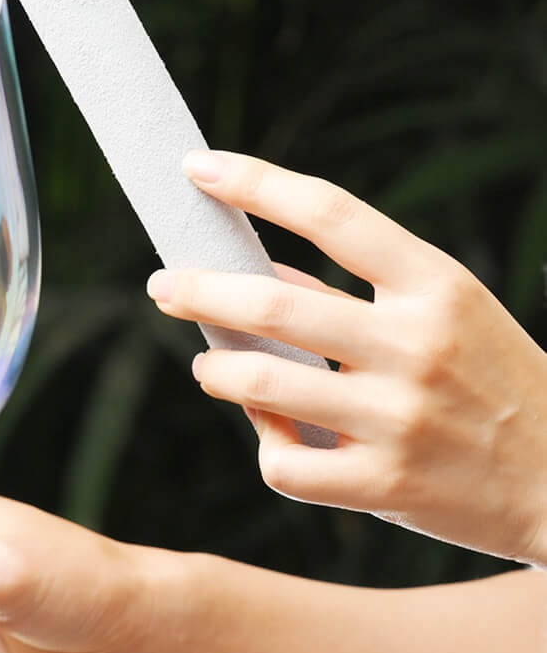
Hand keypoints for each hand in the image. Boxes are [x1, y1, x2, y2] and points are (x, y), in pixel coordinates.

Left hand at [148, 150, 546, 565]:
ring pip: (260, 385)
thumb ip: (356, 291)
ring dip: (216, 371)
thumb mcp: (447, 313)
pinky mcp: (385, 485)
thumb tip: (254, 271)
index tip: (197, 167)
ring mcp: (400, 418)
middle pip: (273, 304)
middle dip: (198, 289)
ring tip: (209, 367)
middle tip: (163, 283)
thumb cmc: (490, 382)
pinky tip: (276, 439)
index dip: (257, 183)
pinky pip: (284, 464)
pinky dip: (267, 447)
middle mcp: (419, 346)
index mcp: (438, 287)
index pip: (334, 213)